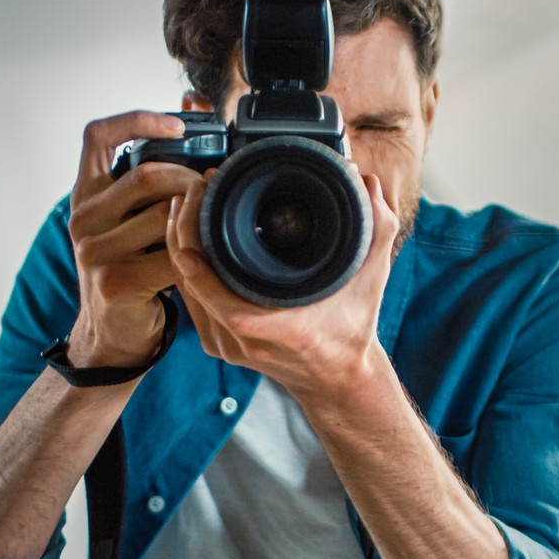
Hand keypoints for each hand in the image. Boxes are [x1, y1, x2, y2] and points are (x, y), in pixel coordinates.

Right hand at [65, 111, 202, 367]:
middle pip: (145, 175)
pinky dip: (198, 254)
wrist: (112, 334)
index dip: (137, 120)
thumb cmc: (131, 270)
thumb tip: (191, 106)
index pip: (97, 136)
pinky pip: (172, 256)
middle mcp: (82, 218)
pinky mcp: (116, 282)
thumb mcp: (131, 220)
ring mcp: (94, 251)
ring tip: (214, 226)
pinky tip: (207, 257)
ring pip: (164, 215)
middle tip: (216, 191)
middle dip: (191, 178)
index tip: (178, 126)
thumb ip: (153, 178)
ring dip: (198, 219)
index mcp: (85, 195)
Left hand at [167, 169, 399, 402]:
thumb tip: (368, 181)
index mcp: (279, 326)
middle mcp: (244, 340)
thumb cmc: (354, 326)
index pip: (220, 294)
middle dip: (184, 229)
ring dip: (180, 244)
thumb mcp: (373, 276)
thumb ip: (378, 226)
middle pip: (192, 281)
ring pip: (186, 288)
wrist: (337, 376)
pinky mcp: (218, 343)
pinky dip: (186, 266)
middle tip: (195, 188)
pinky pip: (190, 300)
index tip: (200, 210)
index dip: (200, 253)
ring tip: (190, 203)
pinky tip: (189, 236)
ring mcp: (227, 344)